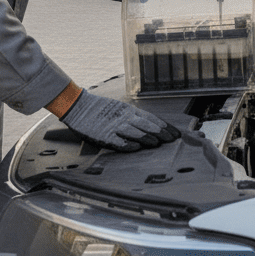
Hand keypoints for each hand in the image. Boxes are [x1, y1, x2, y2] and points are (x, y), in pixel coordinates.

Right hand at [60, 90, 179, 151]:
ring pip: (135, 132)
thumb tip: (148, 128)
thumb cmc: (100, 109)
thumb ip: (132, 118)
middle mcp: (124, 117)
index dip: (164, 126)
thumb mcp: (119, 109)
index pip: (151, 118)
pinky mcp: (103, 135)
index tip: (175, 132)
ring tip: (159, 144)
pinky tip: (136, 149)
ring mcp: (114, 126)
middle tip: (173, 139)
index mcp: (129, 110)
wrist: (79, 106)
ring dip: (147, 138)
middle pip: (146, 125)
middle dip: (161, 133)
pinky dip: (127, 145)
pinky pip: (117, 141)